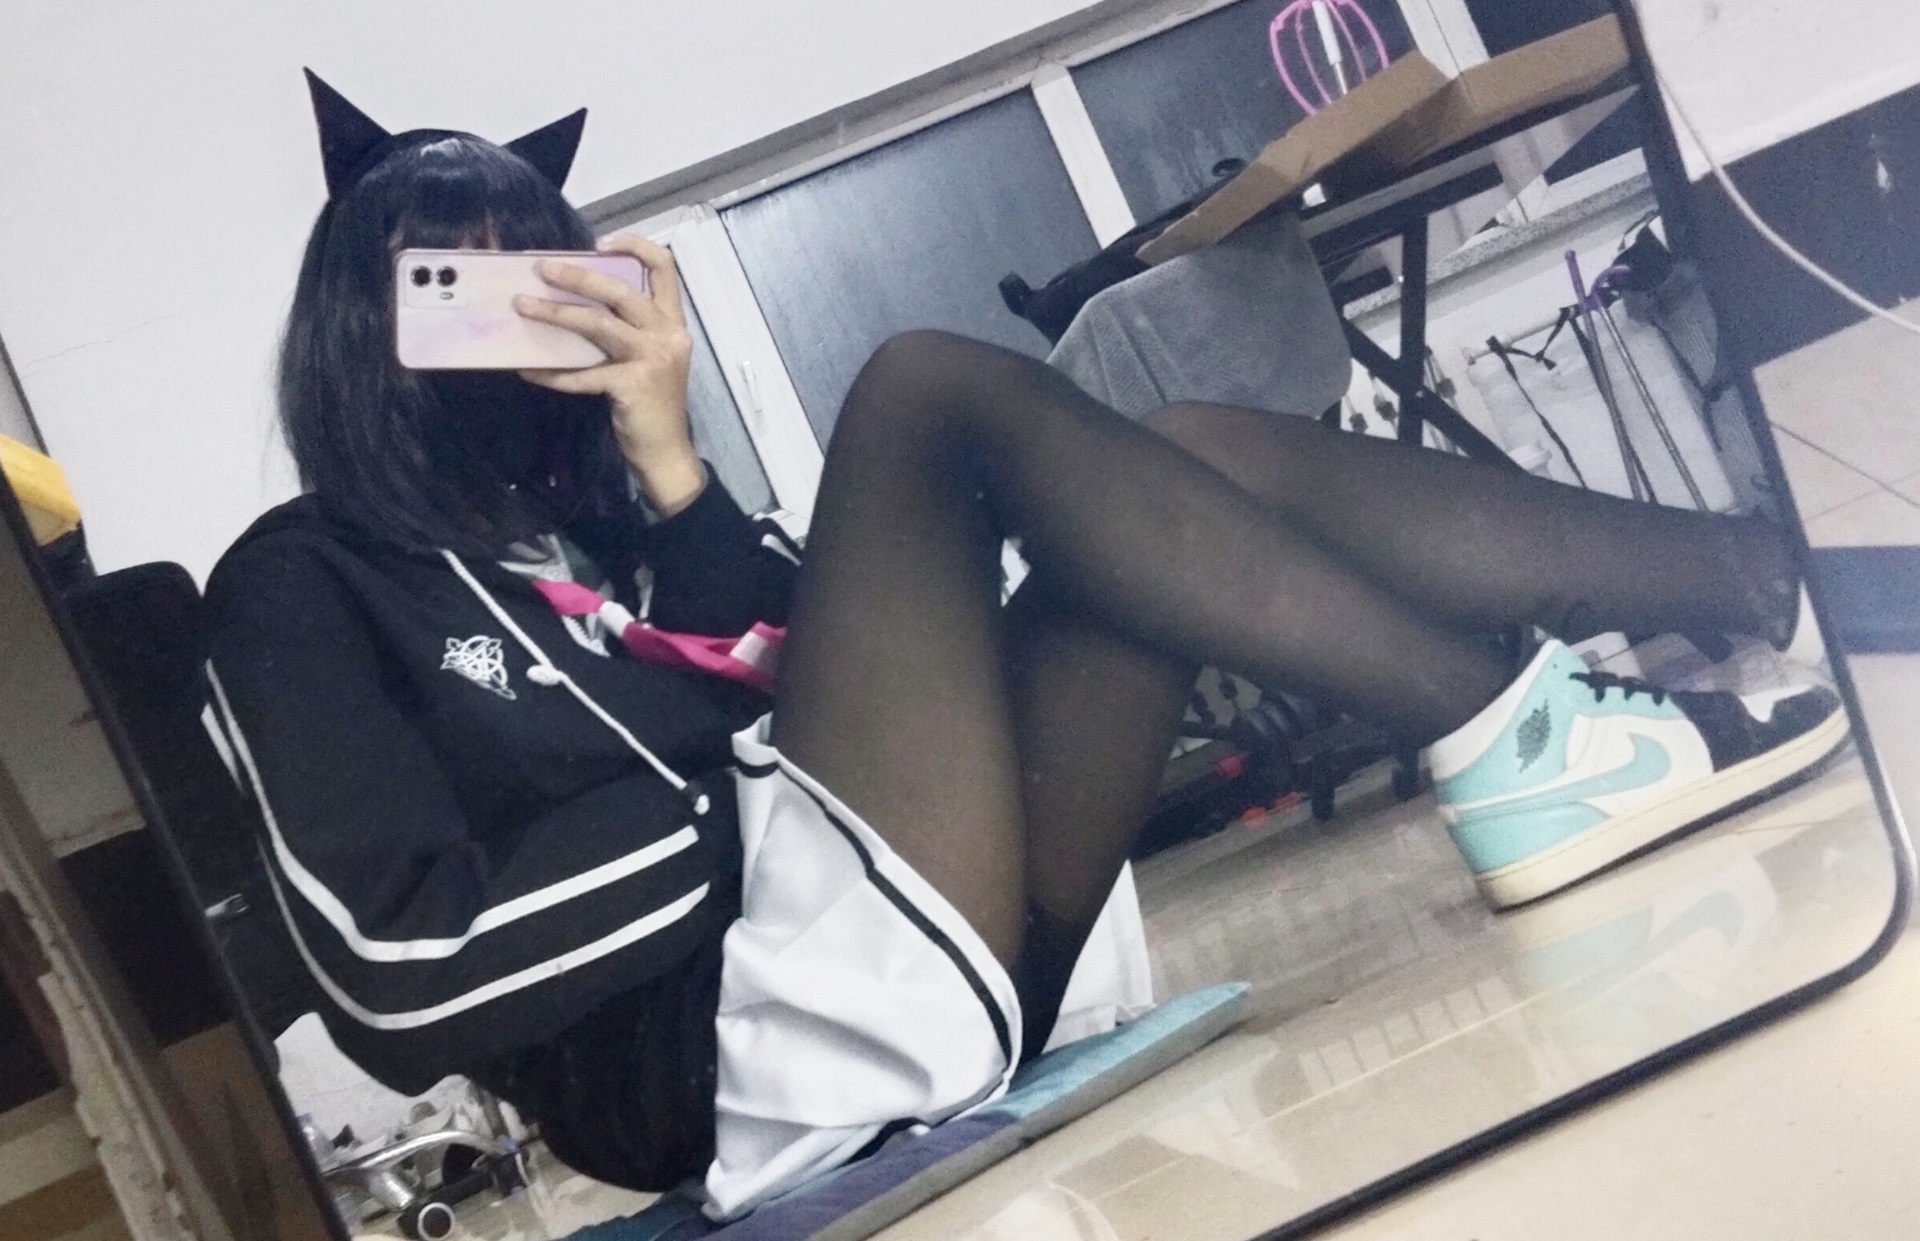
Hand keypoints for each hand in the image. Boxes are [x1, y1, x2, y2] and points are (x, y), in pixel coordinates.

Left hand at [515, 234, 704, 516]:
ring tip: (523, 305)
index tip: (600, 244)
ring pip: (599, 324)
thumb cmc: (653, 405)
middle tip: (543, 269)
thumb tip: (576, 305)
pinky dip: (552, 372)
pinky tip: (527, 369)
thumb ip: (628, 332)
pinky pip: (582, 374)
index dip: (634, 247)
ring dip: (556, 313)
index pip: (665, 268)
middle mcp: (668, 335)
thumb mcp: (651, 359)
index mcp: (673, 323)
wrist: (667, 453)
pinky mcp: (632, 385)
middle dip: (579, 275)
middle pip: (623, 291)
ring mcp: (652, 359)